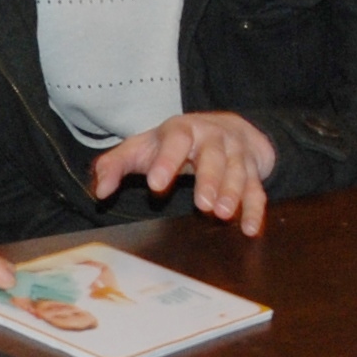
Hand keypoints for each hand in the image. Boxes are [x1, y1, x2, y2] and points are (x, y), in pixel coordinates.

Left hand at [89, 110, 277, 232]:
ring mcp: (236, 154)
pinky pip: (256, 190)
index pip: (175, 141)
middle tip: (202, 205)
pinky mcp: (253, 172)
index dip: (166, 161)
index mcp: (182, 131)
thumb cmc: (174, 143)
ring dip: (233, 193)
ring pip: (237, 172)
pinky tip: (250, 229)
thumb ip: (115, 165)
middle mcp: (213, 139)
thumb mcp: (142, 148)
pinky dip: (255, 210)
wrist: (225, 127)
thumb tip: (100, 191)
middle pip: (213, 157)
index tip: (155, 184)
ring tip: (224, 214)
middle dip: (209, 180)